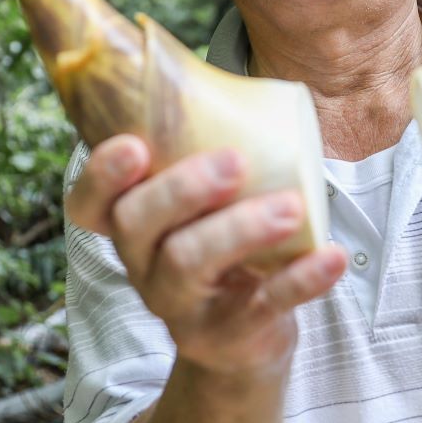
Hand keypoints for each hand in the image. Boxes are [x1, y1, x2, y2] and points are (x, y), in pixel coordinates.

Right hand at [67, 136, 347, 377]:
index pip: (89, 204)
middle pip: (137, 224)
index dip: (102, 175)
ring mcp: (181, 306)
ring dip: (241, 228)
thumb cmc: (223, 245)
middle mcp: (143, 265)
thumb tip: (232, 82)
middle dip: (182, 188)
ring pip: (188, 264)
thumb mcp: (204, 207)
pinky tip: (332, 255)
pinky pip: (262, 307)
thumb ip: (205, 154)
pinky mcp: (230, 334)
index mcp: (133, 226)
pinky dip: (301, 279)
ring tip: (291, 206)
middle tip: (235, 161)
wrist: (242, 340)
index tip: (135, 144)